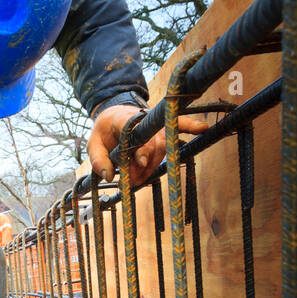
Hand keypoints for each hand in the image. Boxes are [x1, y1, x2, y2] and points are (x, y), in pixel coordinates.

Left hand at [82, 104, 208, 187]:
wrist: (112, 116)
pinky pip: (178, 125)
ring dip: (153, 166)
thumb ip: (98, 159)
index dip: (141, 148)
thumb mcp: (92, 144)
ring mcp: (154, 123)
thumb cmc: (104, 131)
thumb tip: (108, 176)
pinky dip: (191, 126)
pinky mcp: (162, 127)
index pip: (136, 132)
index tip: (140, 162)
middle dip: (144, 166)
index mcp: (122, 119)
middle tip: (131, 181)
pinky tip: (203, 128)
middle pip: (152, 144)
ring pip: (162, 146)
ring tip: (138, 180)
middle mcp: (142, 119)